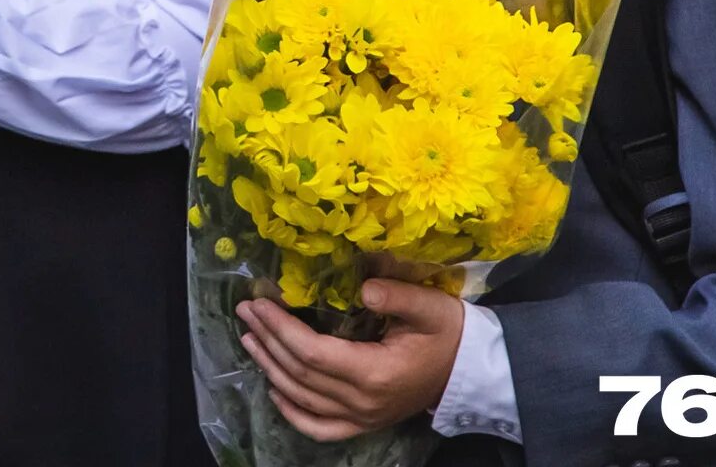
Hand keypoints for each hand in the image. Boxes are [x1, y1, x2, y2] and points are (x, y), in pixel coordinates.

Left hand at [236, 281, 465, 441]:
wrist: (470, 371)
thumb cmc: (448, 333)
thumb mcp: (429, 307)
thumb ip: (396, 295)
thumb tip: (363, 287)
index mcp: (375, 372)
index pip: (312, 353)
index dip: (280, 328)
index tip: (258, 302)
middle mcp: (363, 401)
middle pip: (300, 373)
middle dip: (267, 339)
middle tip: (245, 311)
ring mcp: (362, 417)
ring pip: (303, 398)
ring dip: (270, 368)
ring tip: (249, 337)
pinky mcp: (364, 424)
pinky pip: (320, 428)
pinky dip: (292, 413)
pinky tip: (274, 390)